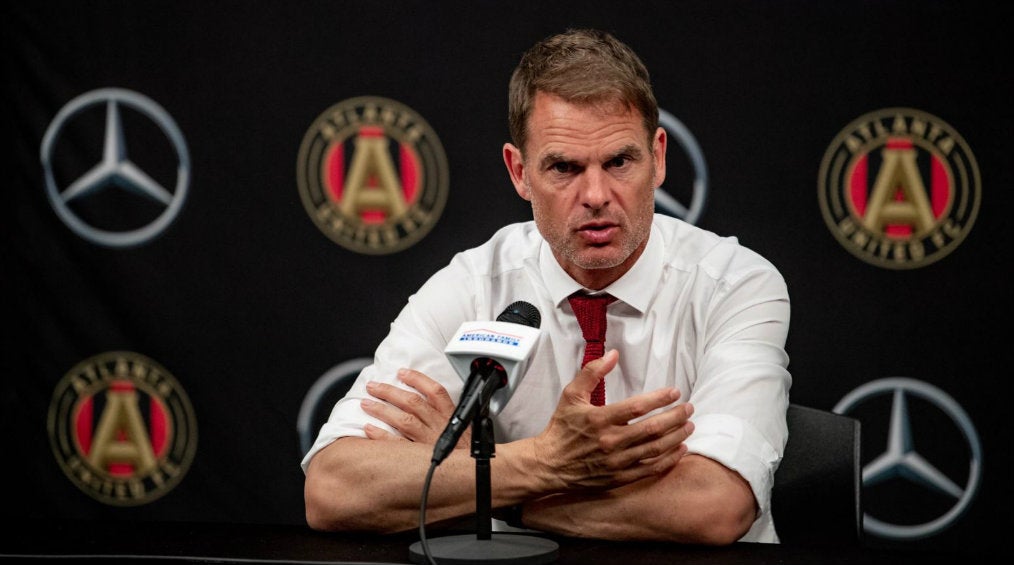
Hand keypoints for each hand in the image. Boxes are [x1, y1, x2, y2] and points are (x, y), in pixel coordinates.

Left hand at [360, 369, 470, 448]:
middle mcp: (439, 425)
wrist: (476, 475)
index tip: (402, 372)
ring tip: (366, 403)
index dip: (417, 379)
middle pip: (413, 403)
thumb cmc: (468, 453)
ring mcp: (429, 441)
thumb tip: (431, 402)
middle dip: (390, 391)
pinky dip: (381, 436)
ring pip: (403, 420)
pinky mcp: (420, 457)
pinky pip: (397, 444)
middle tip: (373, 386)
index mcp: (451, 416)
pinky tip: (369, 429)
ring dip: (382, 409)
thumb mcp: (466, 429)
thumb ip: (450, 416)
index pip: (435, 391)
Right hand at [531, 349, 692, 490]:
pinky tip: (680, 450)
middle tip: (690, 408)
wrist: (549, 464)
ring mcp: (617, 462)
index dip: (660, 399)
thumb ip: (592, 372)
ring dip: (677, 437)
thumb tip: (613, 354)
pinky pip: (650, 469)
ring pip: (655, 449)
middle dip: (676, 417)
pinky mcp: (620, 477)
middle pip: (652, 428)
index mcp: (600, 419)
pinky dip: (669, 460)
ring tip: (689, 426)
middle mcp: (611, 441)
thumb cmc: (561, 428)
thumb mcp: (571, 395)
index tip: (675, 392)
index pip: (637, 407)